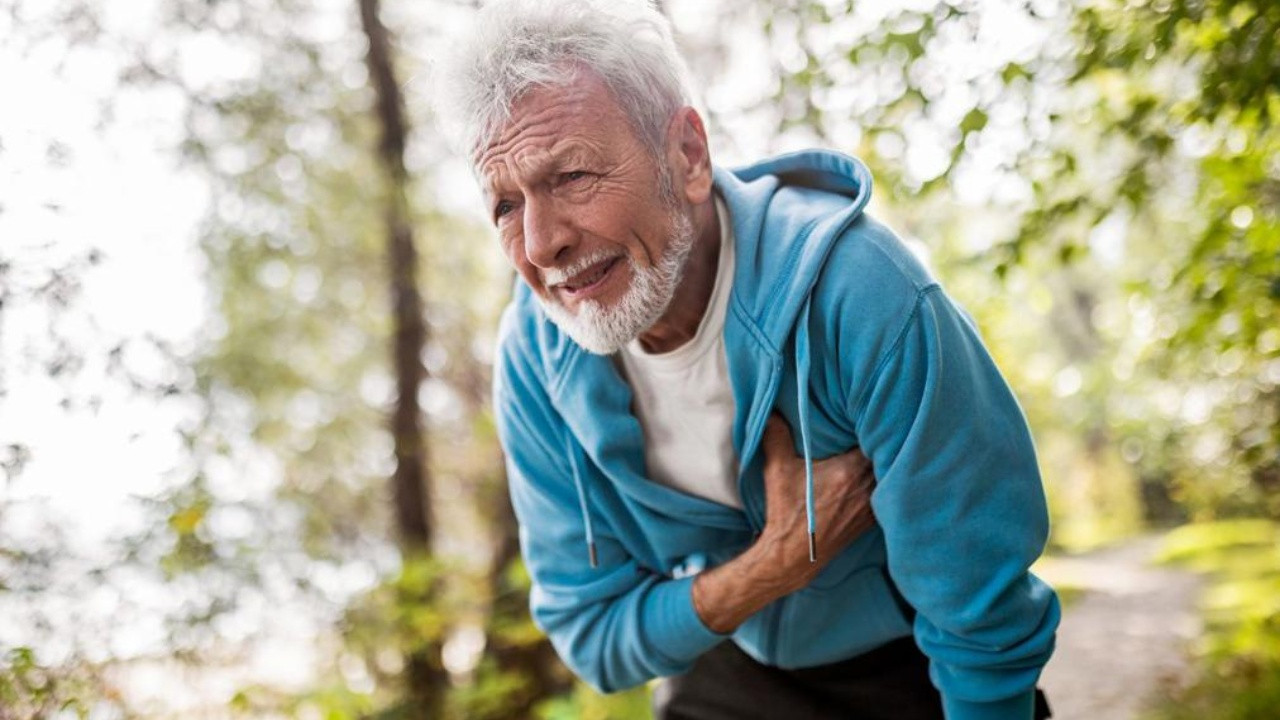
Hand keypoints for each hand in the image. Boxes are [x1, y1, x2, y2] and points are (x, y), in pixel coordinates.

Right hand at [691, 415, 876, 632]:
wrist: (794, 555)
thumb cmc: (786, 512)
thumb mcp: (776, 471)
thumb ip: (775, 437)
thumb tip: (771, 411)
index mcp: (850, 471)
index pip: (875, 438)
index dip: (875, 423)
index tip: (868, 413)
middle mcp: (867, 487)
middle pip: (887, 454)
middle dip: (882, 439)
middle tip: (877, 425)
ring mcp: (873, 504)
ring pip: (890, 473)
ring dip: (885, 460)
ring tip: (880, 446)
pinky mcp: (872, 518)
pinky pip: (887, 492)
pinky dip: (884, 481)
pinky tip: (876, 474)